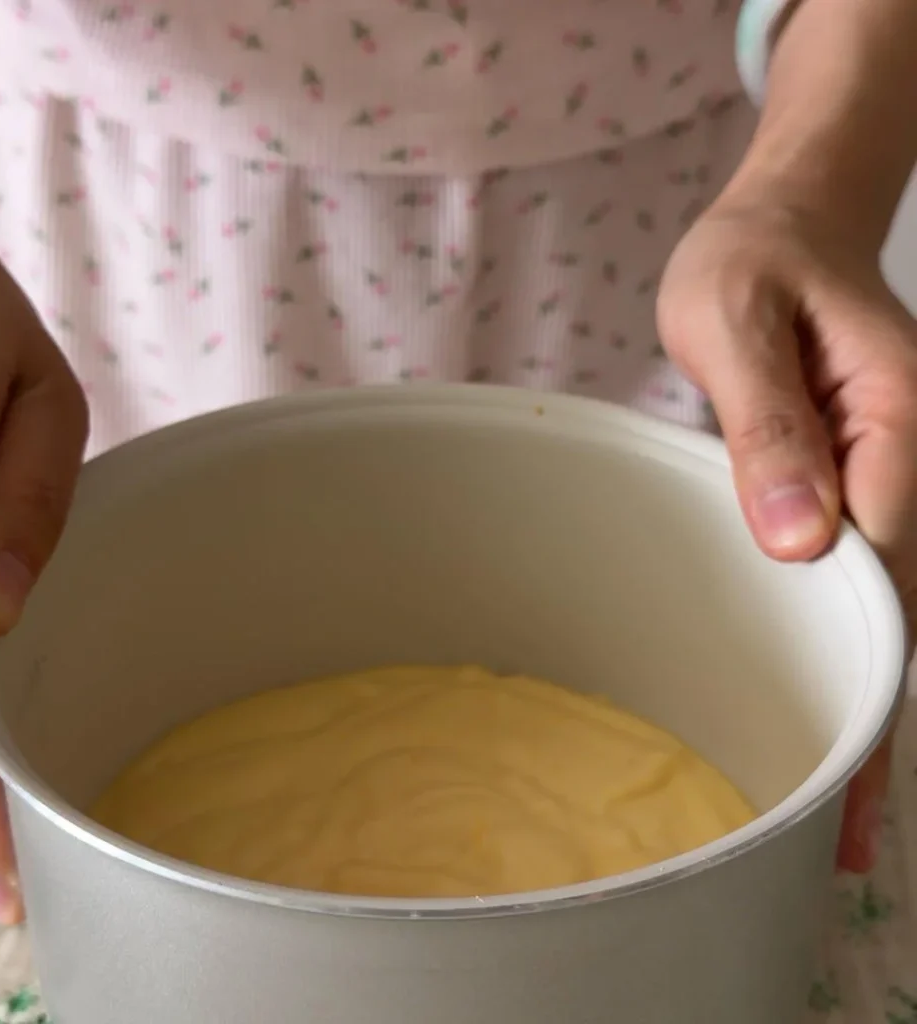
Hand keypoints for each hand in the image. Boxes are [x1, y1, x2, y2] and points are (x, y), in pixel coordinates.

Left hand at [658, 189, 916, 873]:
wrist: (783, 223)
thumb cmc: (751, 265)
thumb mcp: (736, 329)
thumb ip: (769, 432)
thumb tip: (801, 543)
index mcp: (894, 428)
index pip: (887, 580)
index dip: (867, 684)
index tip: (846, 785)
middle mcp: (909, 461)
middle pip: (901, 614)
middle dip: (877, 723)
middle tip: (842, 842)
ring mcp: (892, 475)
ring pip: (887, 605)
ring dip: (868, 695)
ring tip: (842, 805)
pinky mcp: (858, 479)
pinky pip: (861, 573)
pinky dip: (848, 641)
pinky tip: (830, 692)